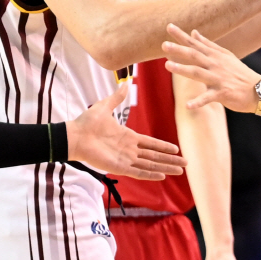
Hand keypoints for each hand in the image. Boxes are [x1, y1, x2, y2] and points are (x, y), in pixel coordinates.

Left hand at [68, 83, 185, 179]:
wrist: (75, 136)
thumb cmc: (87, 123)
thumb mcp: (105, 106)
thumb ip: (117, 97)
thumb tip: (126, 83)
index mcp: (128, 137)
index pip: (151, 143)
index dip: (163, 147)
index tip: (176, 149)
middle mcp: (129, 150)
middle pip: (154, 156)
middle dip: (170, 160)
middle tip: (186, 164)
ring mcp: (125, 159)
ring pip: (150, 165)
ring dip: (165, 168)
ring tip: (179, 171)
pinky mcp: (118, 167)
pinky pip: (138, 172)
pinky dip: (150, 175)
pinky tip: (162, 176)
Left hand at [162, 25, 260, 112]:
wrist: (260, 91)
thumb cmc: (239, 73)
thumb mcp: (224, 56)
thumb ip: (208, 45)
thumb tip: (194, 32)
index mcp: (214, 56)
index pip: (195, 43)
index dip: (181, 36)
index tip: (168, 26)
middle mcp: (215, 65)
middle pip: (194, 55)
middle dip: (179, 50)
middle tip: (163, 45)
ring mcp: (218, 78)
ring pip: (198, 73)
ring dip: (183, 69)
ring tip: (167, 66)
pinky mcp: (223, 93)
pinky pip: (208, 97)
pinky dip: (198, 101)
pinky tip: (188, 105)